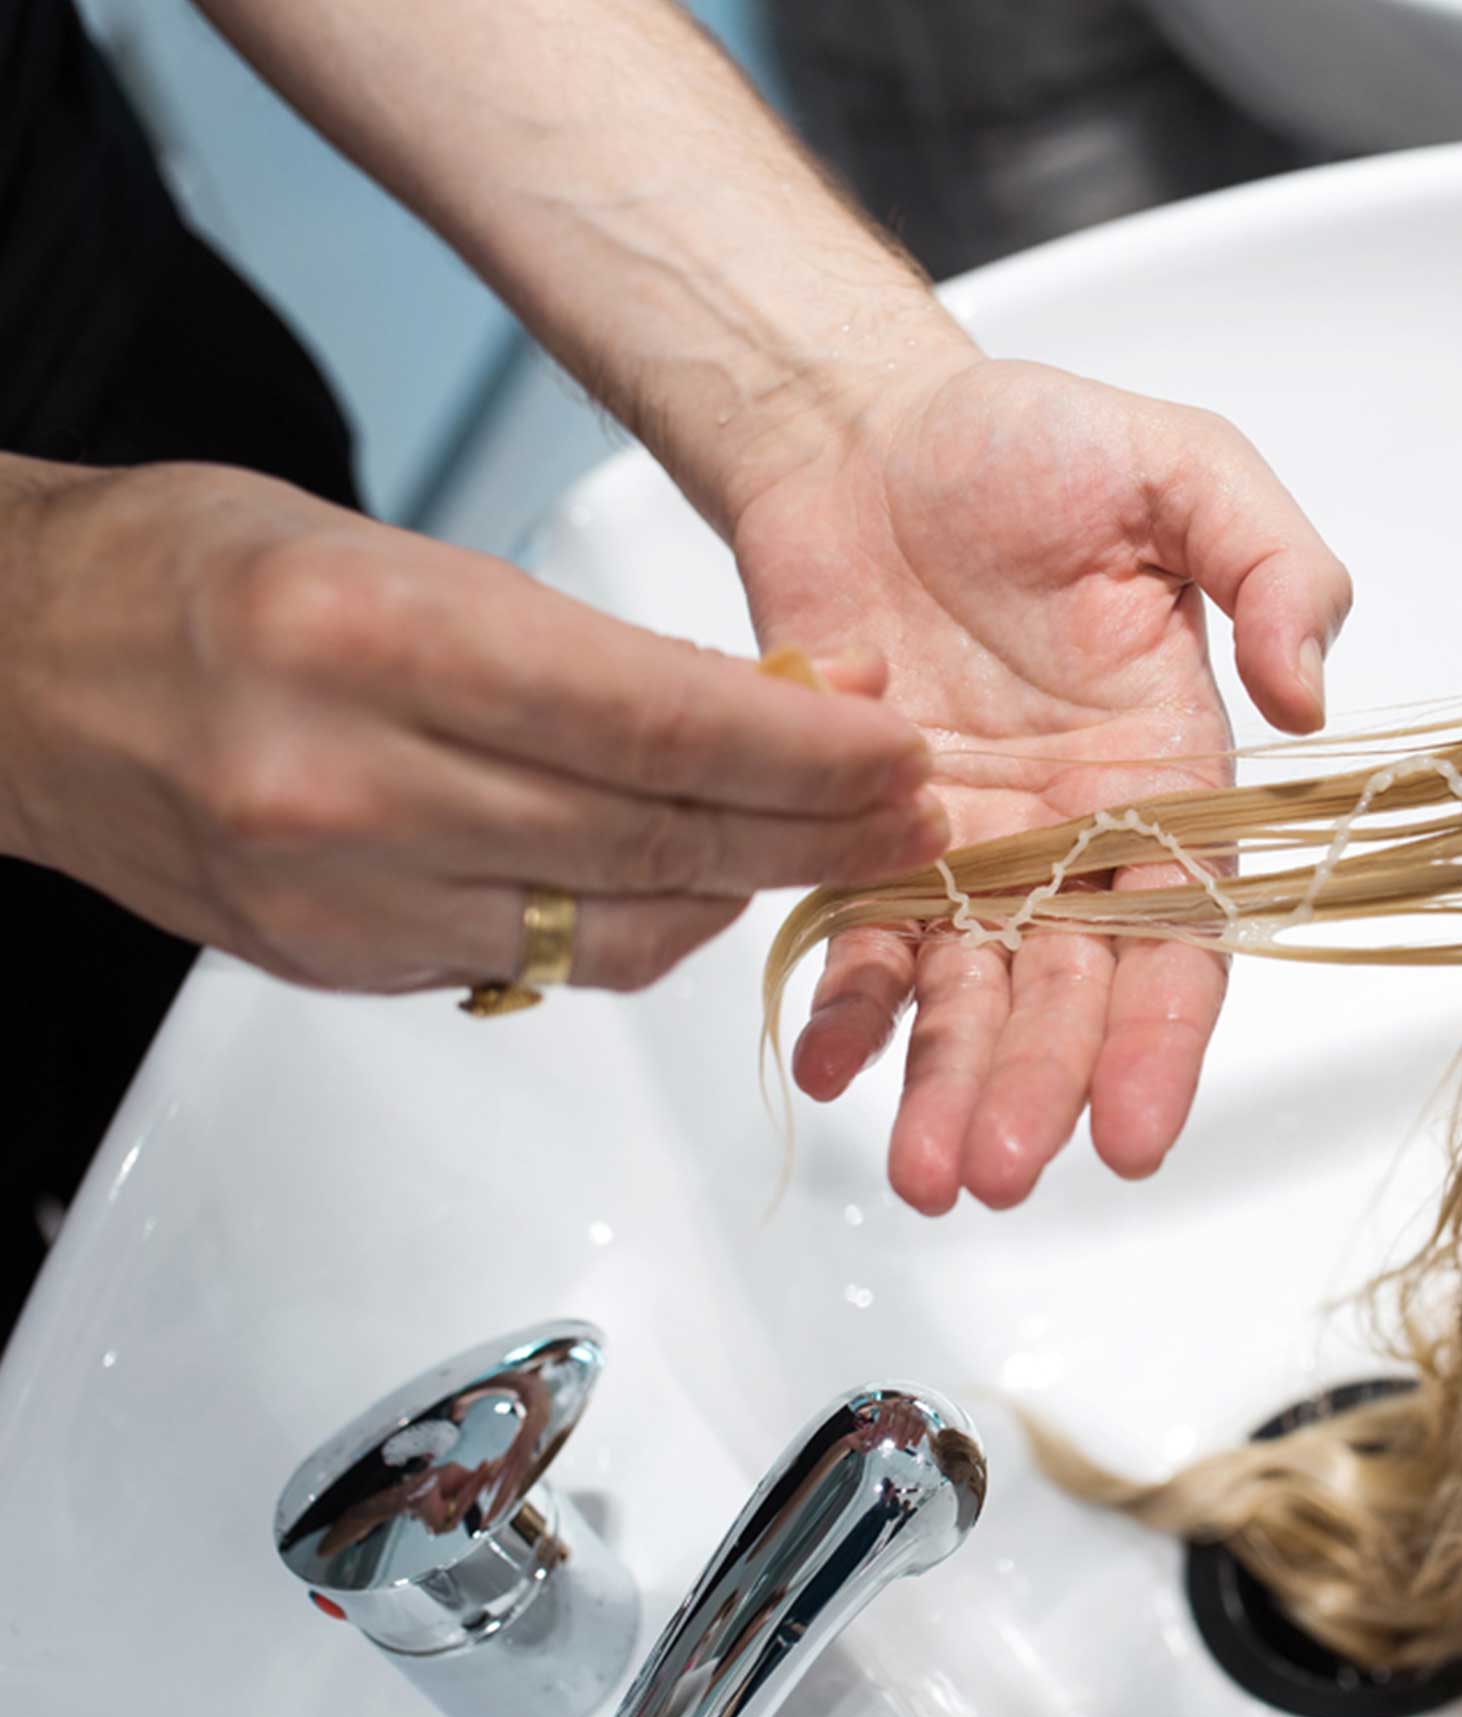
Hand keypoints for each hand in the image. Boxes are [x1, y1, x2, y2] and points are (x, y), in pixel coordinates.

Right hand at [0, 459, 945, 992]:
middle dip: (816, 833)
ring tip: (831, 847)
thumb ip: (586, 644)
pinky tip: (694, 882)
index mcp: (371, 640)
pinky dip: (642, 925)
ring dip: (746, 888)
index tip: (900, 754)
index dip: (808, 751)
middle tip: (915, 819)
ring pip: (618, 924)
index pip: (658, 720)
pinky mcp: (339, 966)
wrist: (14, 674)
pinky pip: (547, 964)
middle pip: (658, 834)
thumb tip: (779, 698)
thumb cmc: (190, 576)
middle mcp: (352, 787)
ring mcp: (342, 898)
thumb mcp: (398, 546)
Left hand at [732, 357, 1351, 1212]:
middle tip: (1000, 1171)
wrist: (864, 431)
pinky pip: (855, 938)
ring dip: (948, 1084)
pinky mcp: (857, 835)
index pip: (1181, 926)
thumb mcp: (1184, 471)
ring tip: (928, 1175)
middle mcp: (1069, 832)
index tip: (1135, 1125)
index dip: (1161, 1032)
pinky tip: (829, 1063)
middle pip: (1064, 988)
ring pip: (964, 992)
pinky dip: (845, 1005)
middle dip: (1038, 1085)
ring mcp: (961, 845)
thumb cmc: (1034, 444)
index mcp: (1164, 768)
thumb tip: (1312, 699)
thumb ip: (1273, 568)